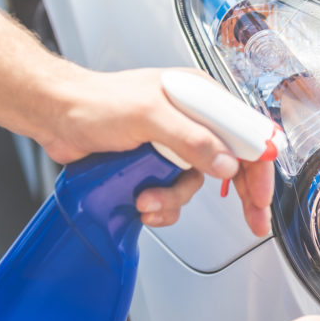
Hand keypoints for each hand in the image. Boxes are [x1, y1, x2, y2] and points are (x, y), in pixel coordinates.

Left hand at [39, 66, 273, 235]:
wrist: (56, 116)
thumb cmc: (96, 103)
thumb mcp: (149, 116)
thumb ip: (191, 139)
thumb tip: (227, 164)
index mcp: (200, 99)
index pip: (246, 132)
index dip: (261, 166)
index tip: (263, 195)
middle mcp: (193, 121)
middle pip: (234, 163)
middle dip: (242, 196)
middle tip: (254, 221)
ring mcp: (175, 145)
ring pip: (197, 186)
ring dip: (174, 200)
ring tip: (147, 200)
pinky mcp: (156, 166)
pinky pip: (174, 195)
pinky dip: (160, 206)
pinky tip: (141, 203)